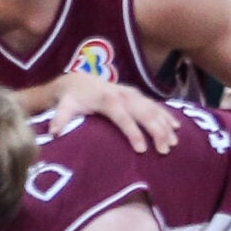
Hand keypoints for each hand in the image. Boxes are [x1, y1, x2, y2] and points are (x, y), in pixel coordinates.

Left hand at [52, 72, 177, 152]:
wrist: (77, 80)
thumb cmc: (71, 98)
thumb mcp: (63, 106)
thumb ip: (59, 118)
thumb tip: (53, 132)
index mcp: (107, 99)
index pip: (123, 117)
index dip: (133, 133)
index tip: (142, 150)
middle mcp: (123, 95)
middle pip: (144, 113)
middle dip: (156, 131)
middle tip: (165, 150)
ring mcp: (133, 94)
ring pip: (154, 109)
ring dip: (166, 126)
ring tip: (175, 144)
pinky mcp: (137, 95)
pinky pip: (156, 105)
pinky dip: (167, 116)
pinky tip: (178, 128)